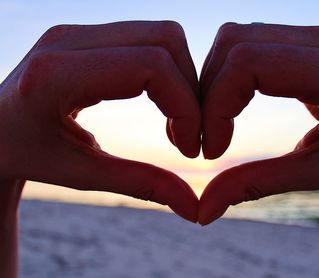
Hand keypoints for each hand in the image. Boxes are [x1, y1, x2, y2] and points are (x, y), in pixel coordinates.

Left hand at [0, 21, 200, 221]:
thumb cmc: (23, 155)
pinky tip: (162, 106)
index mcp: (56, 74)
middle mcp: (68, 38)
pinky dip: (168, 73)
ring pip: (162, 35)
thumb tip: (192, 207)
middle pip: (165, 40)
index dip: (185, 106)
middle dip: (191, 90)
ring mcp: (79, 30)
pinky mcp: (89, 34)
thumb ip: (139, 185)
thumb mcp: (79, 174)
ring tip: (176, 123)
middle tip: (188, 134)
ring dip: (182, 80)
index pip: (151, 66)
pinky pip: (148, 41)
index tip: (189, 147)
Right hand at [199, 23, 318, 224]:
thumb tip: (204, 210)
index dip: (215, 104)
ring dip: (213, 82)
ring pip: (235, 38)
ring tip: (215, 123)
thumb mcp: (317, 173)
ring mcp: (317, 32)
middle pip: (235, 43)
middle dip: (207, 93)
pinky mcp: (304, 36)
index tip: (211, 149)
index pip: (249, 63)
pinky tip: (230, 105)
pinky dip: (226, 74)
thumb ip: (257, 185)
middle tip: (206, 136)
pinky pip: (248, 43)